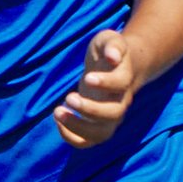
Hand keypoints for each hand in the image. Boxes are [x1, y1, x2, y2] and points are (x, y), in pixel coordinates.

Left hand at [53, 30, 142, 147]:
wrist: (116, 67)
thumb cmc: (109, 51)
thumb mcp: (111, 39)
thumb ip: (113, 44)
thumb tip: (113, 57)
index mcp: (125, 78)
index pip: (121, 85)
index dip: (106, 83)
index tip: (88, 77)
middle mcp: (121, 102)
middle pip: (113, 114)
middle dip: (90, 109)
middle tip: (69, 96)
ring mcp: (109, 117)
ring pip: (100, 134)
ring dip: (78, 127)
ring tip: (57, 112)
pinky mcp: (96, 125)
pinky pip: (87, 142)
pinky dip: (71, 137)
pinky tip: (58, 121)